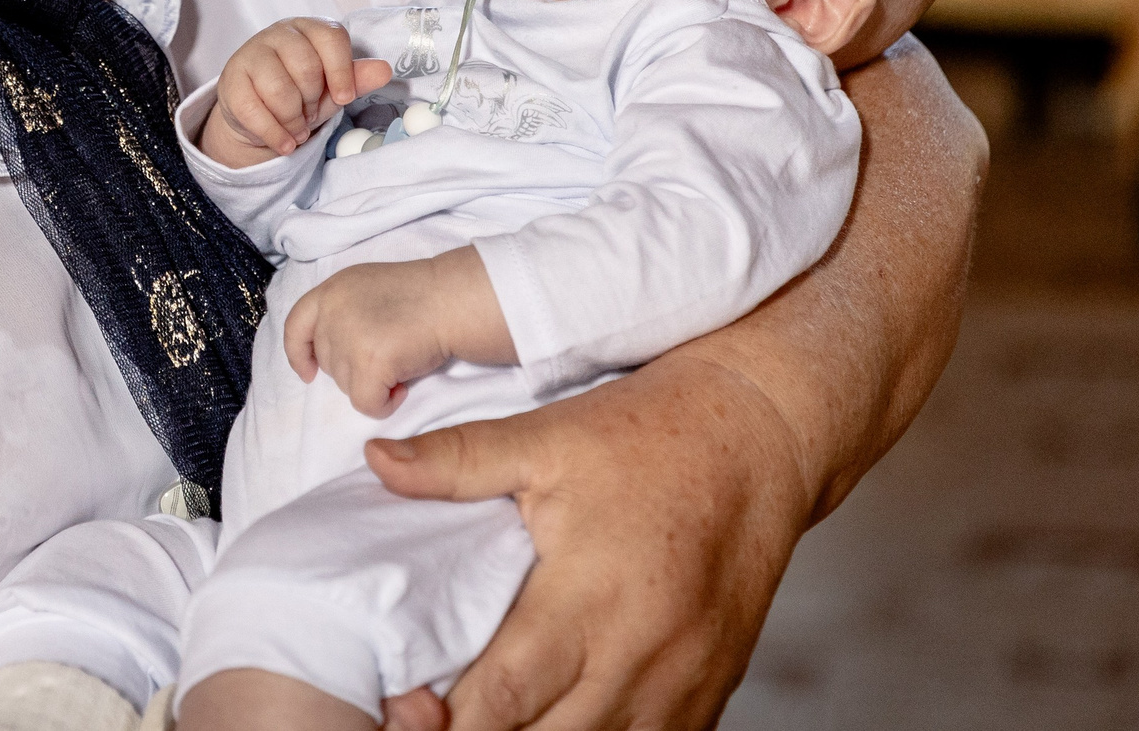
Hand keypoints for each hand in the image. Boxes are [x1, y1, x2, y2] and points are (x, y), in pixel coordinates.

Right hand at [204, 18, 392, 165]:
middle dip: (313, 101)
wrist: (258, 110)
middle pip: (306, 67)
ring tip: (297, 128)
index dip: (342, 72)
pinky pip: (253, 111)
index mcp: (309, 29)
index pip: (331, 38)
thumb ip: (357, 78)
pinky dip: (274, 134)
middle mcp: (278, 34)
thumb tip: (384, 70)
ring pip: (279, 90)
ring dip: (293, 120)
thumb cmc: (300, 90)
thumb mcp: (332, 86)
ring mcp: (250, 55)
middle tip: (310, 113)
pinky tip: (284, 142)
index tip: (344, 98)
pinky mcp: (231, 82)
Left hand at [283, 250, 514, 416]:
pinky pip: (365, 403)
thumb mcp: (368, 289)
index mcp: (332, 290)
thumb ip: (343, 313)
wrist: (453, 299)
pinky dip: (384, 404)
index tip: (308, 373)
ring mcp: (348, 336)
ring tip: (400, 364)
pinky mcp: (368, 362)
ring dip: (372, 384)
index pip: (295, 326)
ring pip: (346, 386)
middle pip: (327, 363)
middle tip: (388, 358)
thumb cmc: (421, 297)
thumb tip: (330, 354)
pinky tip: (404, 386)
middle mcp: (332, 311)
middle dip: (353, 370)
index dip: (298, 353)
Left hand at [363, 352, 813, 730]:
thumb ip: (458, 461)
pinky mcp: (710, 693)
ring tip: (498, 711)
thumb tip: (377, 463)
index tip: (403, 702)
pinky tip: (562, 715)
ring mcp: (681, 685)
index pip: (504, 700)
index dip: (443, 719)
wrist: (762, 437)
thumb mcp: (546, 436)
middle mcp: (640, 657)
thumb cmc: (653, 435)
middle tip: (431, 710)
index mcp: (590, 598)